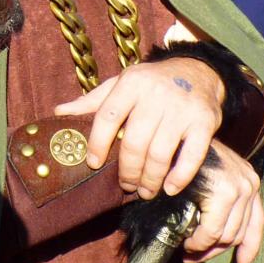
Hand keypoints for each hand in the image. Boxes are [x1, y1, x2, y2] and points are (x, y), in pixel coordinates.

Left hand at [54, 58, 223, 198]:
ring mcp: (182, 108)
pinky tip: (169, 188)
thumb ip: (92, 101)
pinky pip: (191, 157)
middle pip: (134, 142)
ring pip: (160, 154)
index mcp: (131, 83)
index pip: (107, 116)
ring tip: (145, 191)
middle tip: (125, 185)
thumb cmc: (151, 83)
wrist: (197, 71)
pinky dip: (179, 177)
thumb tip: (59, 114)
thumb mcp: (121, 84)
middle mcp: (156, 94)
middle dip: (127, 171)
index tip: (93, 164)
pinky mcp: (204, 122)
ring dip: (150, 179)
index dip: (97, 143)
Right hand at [181, 140, 263, 262]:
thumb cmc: (183, 159)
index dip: (251, 247)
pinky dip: (199, 242)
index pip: (257, 222)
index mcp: (248, 180)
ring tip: (188, 250)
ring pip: (226, 235)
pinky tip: (188, 242)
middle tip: (193, 257)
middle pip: (238, 233)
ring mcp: (239, 187)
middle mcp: (249, 183)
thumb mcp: (208, 179)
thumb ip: (219, 202)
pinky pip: (212, 230)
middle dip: (215, 250)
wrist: (172, 140)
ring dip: (205, 248)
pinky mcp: (224, 191)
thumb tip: (218, 237)